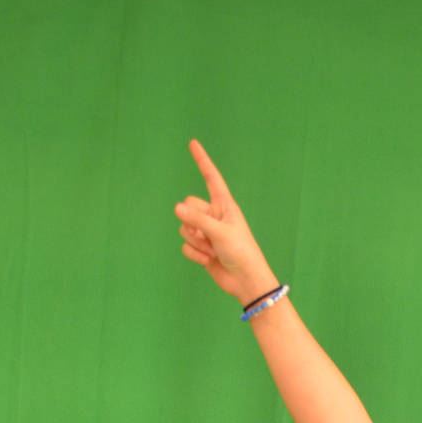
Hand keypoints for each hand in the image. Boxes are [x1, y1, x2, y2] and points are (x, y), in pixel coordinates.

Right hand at [173, 137, 272, 303]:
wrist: (245, 280)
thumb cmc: (240, 251)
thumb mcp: (219, 231)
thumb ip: (197, 219)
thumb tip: (176, 208)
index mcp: (224, 204)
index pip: (211, 177)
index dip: (202, 160)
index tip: (193, 143)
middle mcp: (213, 215)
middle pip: (188, 206)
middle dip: (193, 222)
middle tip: (207, 235)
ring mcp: (206, 232)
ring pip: (184, 228)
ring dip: (196, 241)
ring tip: (212, 250)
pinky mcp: (201, 249)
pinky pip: (185, 246)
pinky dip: (194, 254)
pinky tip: (207, 260)